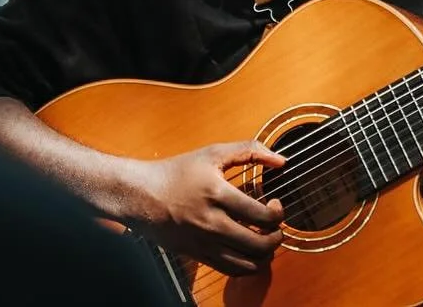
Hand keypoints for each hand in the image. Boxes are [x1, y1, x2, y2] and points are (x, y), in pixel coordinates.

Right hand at [114, 140, 285, 275]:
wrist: (141, 195)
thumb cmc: (176, 172)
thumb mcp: (212, 153)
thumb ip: (249, 151)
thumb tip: (281, 160)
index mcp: (218, 195)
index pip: (263, 217)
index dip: (278, 213)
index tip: (275, 204)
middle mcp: (213, 224)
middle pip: (260, 245)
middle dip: (277, 236)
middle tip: (274, 225)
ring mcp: (205, 243)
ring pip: (249, 264)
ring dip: (264, 254)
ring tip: (262, 238)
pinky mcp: (198, 255)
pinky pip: (231, 271)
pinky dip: (247, 264)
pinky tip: (246, 248)